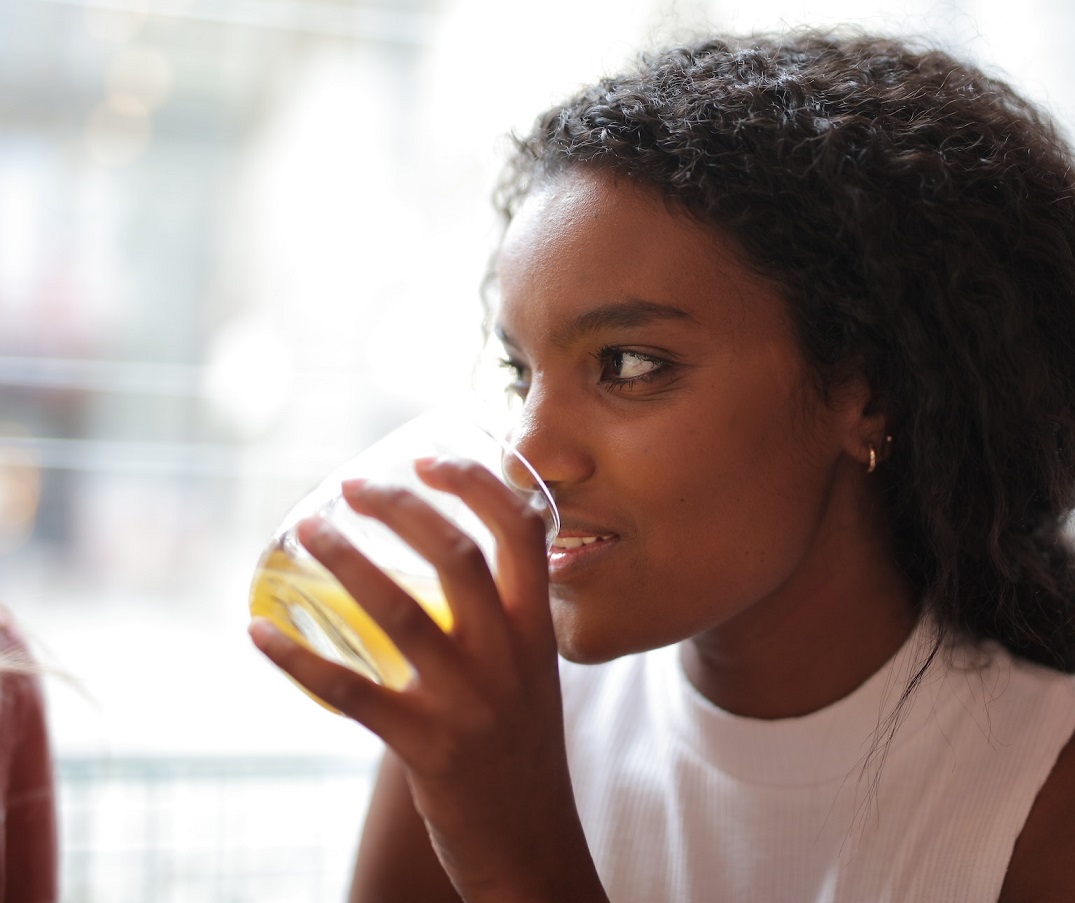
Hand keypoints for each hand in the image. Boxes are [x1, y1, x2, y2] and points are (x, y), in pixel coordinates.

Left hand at [249, 457, 604, 900]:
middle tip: (354, 484)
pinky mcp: (426, 748)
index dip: (475, 484)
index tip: (430, 456)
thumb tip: (445, 569)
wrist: (534, 851)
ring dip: (344, 562)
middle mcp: (510, 658)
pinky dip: (299, 659)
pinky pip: (351, 692)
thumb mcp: (532, 680)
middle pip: (457, 557)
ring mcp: (469, 703)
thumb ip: (502, 627)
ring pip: (399, 612)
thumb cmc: (522, 757)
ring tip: (306, 530)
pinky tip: (260, 632)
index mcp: (539, 634)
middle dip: (402, 507)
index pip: (521, 534)